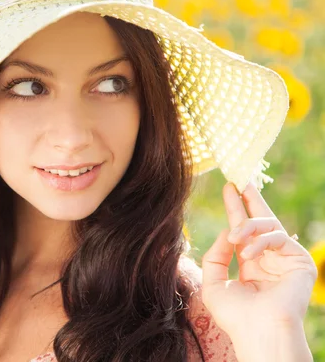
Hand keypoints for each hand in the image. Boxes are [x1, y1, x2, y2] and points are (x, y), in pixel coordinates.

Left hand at [200, 181, 316, 338]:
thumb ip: (215, 256)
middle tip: (241, 180)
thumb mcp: (214, 283)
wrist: (259, 332)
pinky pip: (278, 237)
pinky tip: (248, 251)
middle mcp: (268, 260)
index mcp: (250, 265)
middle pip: (261, 221)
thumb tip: (226, 233)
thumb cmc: (235, 316)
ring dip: (247, 227)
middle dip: (251, 200)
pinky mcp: (299, 262)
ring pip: (268, 226)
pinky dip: (260, 241)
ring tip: (234, 238)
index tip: (230, 189)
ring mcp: (285, 260)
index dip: (236, 209)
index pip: (243, 231)